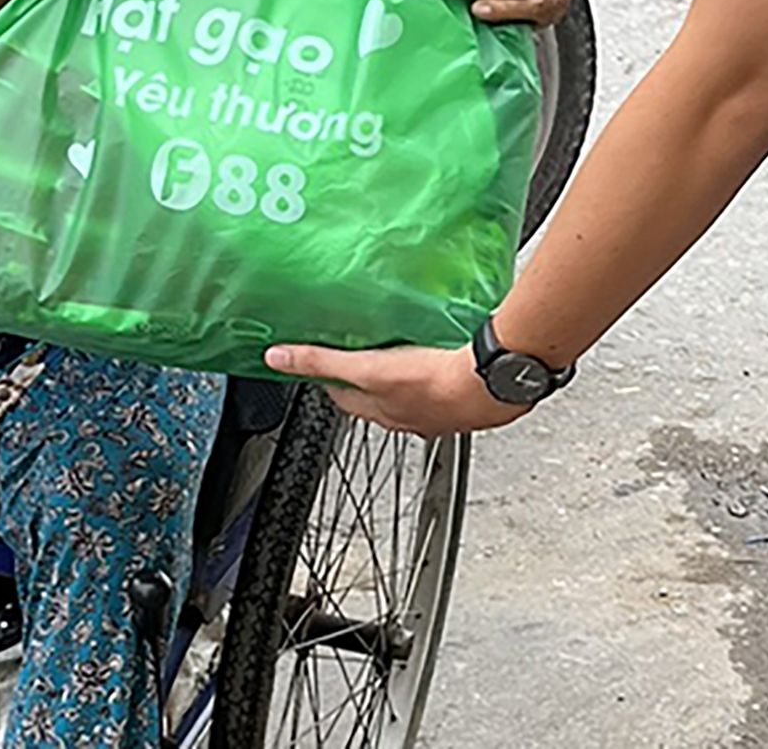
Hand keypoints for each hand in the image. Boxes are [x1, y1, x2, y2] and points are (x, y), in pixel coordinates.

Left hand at [262, 341, 531, 436]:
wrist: (491, 383)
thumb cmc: (433, 381)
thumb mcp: (365, 368)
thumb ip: (321, 361)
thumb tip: (277, 358)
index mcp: (384, 410)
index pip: (346, 397)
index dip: (333, 379)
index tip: (328, 363)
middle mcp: (410, 416)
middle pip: (380, 397)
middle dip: (370, 378)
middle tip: (367, 353)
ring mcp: (441, 411)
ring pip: (415, 395)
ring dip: (408, 377)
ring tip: (408, 351)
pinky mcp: (469, 400)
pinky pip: (449, 386)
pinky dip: (443, 373)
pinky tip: (450, 356)